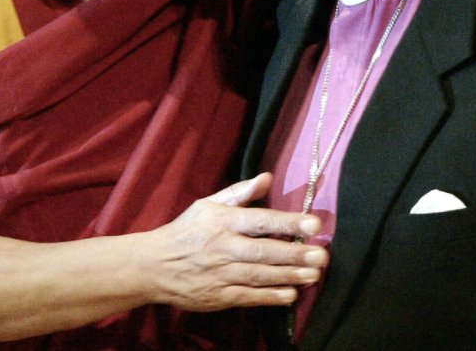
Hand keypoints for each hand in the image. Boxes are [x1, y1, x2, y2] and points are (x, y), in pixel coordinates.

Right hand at [144, 173, 328, 310]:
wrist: (153, 266)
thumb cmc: (185, 231)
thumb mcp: (208, 204)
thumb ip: (240, 192)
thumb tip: (267, 177)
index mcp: (222, 221)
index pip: (260, 220)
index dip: (288, 221)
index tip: (313, 223)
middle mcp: (223, 247)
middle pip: (264, 251)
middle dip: (295, 254)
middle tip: (322, 255)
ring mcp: (220, 273)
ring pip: (260, 275)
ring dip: (289, 276)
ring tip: (314, 274)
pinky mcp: (218, 296)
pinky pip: (248, 297)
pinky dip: (270, 297)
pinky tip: (290, 295)